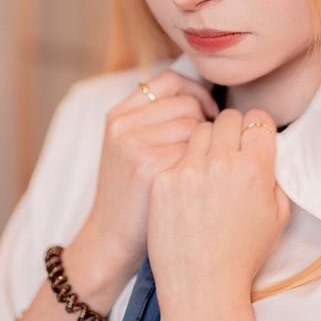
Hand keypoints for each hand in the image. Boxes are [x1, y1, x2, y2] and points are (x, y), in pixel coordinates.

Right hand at [74, 70, 218, 280]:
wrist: (112, 239)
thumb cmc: (134, 193)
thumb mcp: (129, 147)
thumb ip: (155, 118)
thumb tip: (204, 97)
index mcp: (119, 115)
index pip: (170, 80)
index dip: (196, 92)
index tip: (208, 112)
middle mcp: (124, 125)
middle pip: (189, 104)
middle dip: (205, 125)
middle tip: (206, 151)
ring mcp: (135, 145)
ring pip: (197, 127)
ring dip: (206, 147)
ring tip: (197, 170)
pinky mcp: (151, 166)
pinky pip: (197, 151)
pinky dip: (204, 166)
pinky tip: (196, 184)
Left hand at [147, 108, 290, 307]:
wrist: (201, 286)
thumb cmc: (242, 254)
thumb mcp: (277, 215)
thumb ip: (274, 174)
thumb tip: (265, 147)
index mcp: (255, 169)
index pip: (258, 119)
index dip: (257, 127)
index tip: (252, 136)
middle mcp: (222, 164)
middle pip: (227, 118)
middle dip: (231, 129)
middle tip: (230, 148)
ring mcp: (188, 171)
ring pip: (199, 130)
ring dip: (206, 143)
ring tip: (208, 168)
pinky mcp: (162, 180)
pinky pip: (176, 157)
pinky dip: (184, 167)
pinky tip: (188, 191)